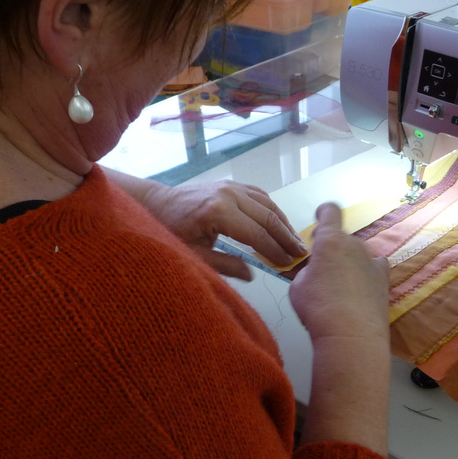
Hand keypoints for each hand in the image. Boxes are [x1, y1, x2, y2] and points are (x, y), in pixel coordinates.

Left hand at [141, 180, 307, 280]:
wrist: (156, 205)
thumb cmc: (171, 232)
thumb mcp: (194, 255)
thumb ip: (225, 265)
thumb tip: (253, 274)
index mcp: (219, 212)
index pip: (257, 234)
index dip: (276, 250)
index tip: (289, 263)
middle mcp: (229, 195)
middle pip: (268, 217)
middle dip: (286, 236)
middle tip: (301, 252)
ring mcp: (231, 186)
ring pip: (267, 203)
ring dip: (283, 222)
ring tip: (295, 240)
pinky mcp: (230, 184)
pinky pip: (259, 195)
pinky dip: (272, 209)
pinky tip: (279, 223)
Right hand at [289, 203, 389, 345]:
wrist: (351, 334)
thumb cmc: (318, 307)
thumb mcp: (297, 286)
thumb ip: (306, 269)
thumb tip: (314, 269)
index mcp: (330, 240)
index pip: (330, 212)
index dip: (324, 212)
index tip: (320, 217)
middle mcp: (354, 244)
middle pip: (342, 237)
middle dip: (332, 248)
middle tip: (321, 269)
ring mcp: (372, 260)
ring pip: (358, 253)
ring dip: (349, 261)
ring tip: (340, 284)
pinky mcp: (384, 278)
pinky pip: (375, 266)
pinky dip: (367, 272)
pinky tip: (361, 287)